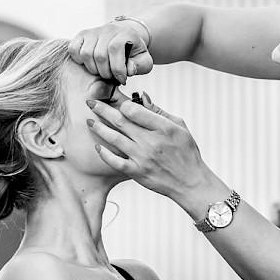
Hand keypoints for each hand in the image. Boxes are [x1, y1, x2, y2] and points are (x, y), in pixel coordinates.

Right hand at [68, 20, 152, 83]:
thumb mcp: (144, 61)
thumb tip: (129, 69)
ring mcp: (94, 31)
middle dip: (105, 72)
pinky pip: (74, 49)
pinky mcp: (82, 35)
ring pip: (86, 53)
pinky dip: (79, 60)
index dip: (117, 67)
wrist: (123, 39)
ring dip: (93, 69)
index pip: (115, 48)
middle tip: (111, 77)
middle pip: (100, 54)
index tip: (121, 79)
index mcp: (126, 33)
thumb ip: (140, 66)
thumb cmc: (133, 53)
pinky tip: (90, 64)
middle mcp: (108, 29)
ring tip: (102, 71)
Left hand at [85, 92, 212, 202]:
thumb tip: (142, 97)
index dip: (123, 103)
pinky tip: (98, 147)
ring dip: (99, 128)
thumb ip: (159, 111)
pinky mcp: (137, 172)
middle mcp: (151, 142)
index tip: (117, 101)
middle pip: (121, 121)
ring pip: (115, 139)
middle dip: (103, 110)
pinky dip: (105, 153)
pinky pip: (115, 161)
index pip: (135, 110)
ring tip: (89, 121)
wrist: (190, 182)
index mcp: (163, 128)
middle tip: (91, 103)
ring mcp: (142, 158)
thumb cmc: (186, 152)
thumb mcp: (179, 126)